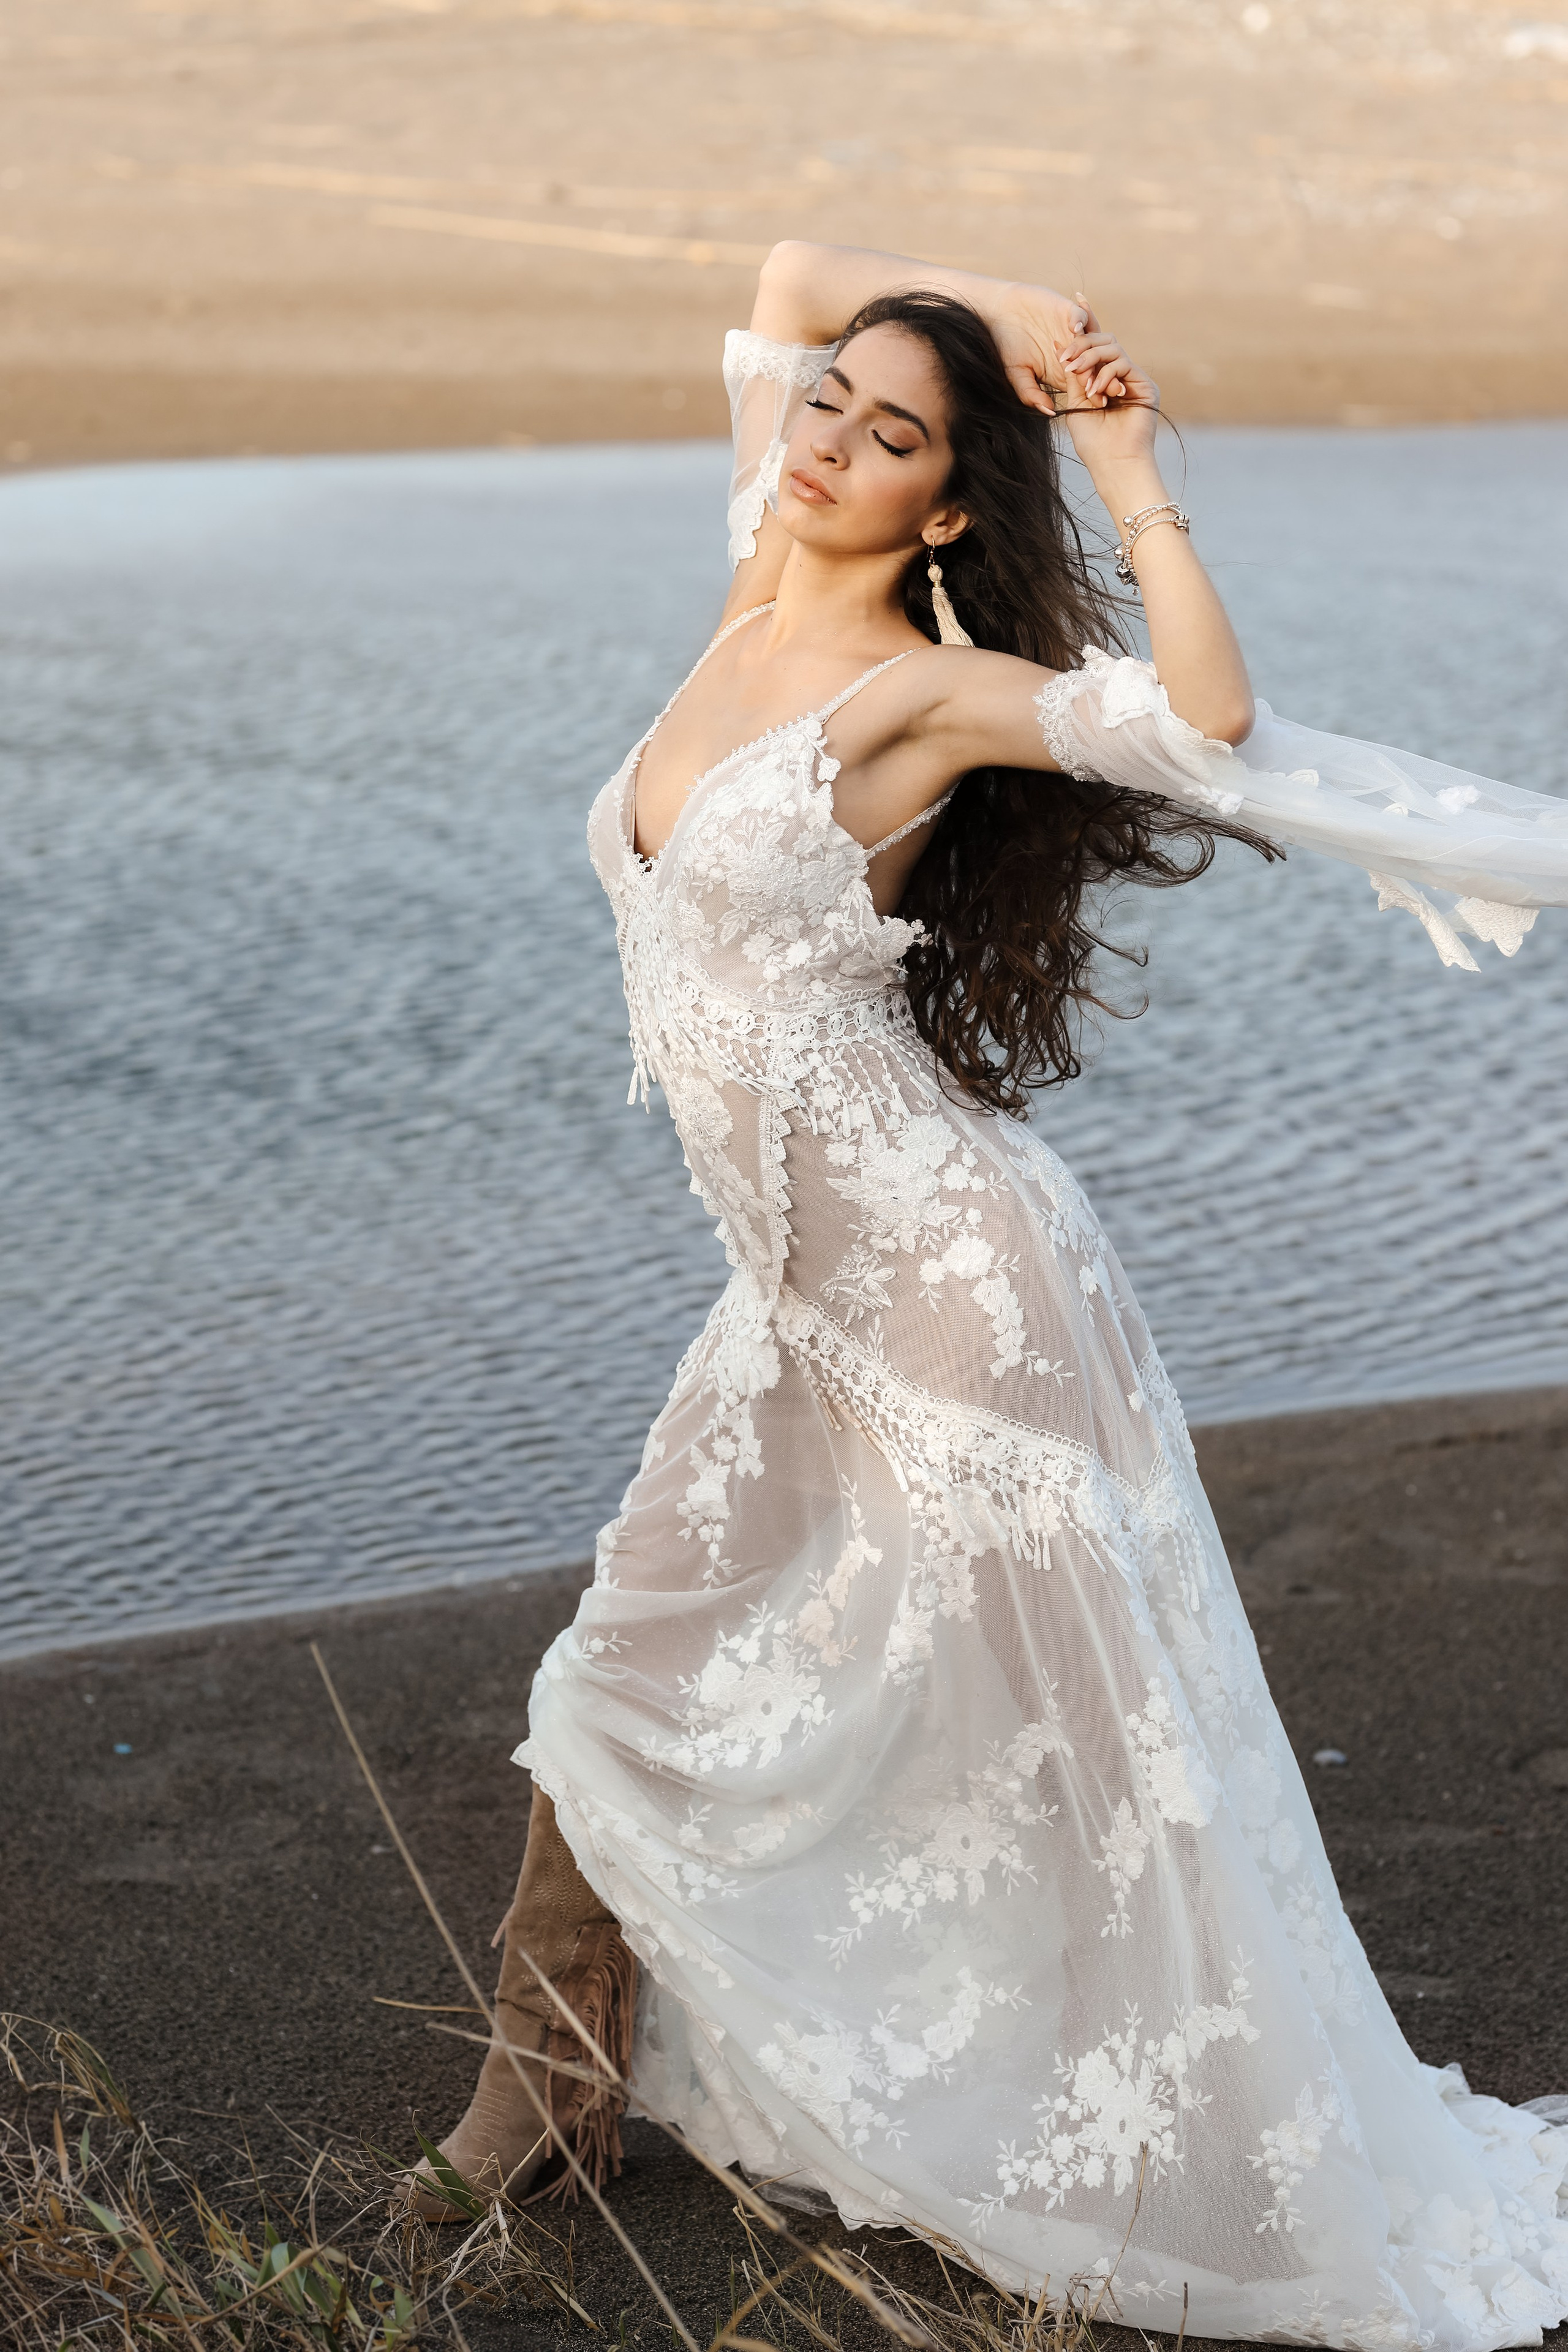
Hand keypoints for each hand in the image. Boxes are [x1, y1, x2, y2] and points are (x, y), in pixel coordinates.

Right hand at [982, 281, 1092, 412]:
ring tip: (1094, 361)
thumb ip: (1032, 395)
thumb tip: (1050, 412)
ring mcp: (1072, 332)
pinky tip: (1075, 330)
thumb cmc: (1006, 348)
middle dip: (1104, 375)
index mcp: (1064, 371)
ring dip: (1094, 351)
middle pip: (1096, 364)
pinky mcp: (1069, 312)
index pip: (1086, 384)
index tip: (1100, 402)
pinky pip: (1081, 316)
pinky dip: (1080, 321)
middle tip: (1112, 386)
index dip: (1094, 393)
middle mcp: (1074, 352)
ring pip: (1094, 341)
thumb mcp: (1017, 376)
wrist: (999, 316)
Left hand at [1054, 299, 1160, 468]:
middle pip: (1104, 341)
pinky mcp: (1145, 386)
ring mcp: (1134, 379)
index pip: (1096, 344)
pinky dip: (1106, 374)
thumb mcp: (1075, 401)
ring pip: (1113, 349)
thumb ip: (1073, 374)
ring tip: (1079, 377)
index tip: (1076, 299)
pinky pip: (1123, 364)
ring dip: (1091, 359)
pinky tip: (1096, 392)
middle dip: (1082, 344)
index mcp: (1103, 378)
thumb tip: (1060, 343)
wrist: (1113, 465)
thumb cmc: (1092, 443)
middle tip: (1065, 357)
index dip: (1088, 321)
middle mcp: (1121, 376)